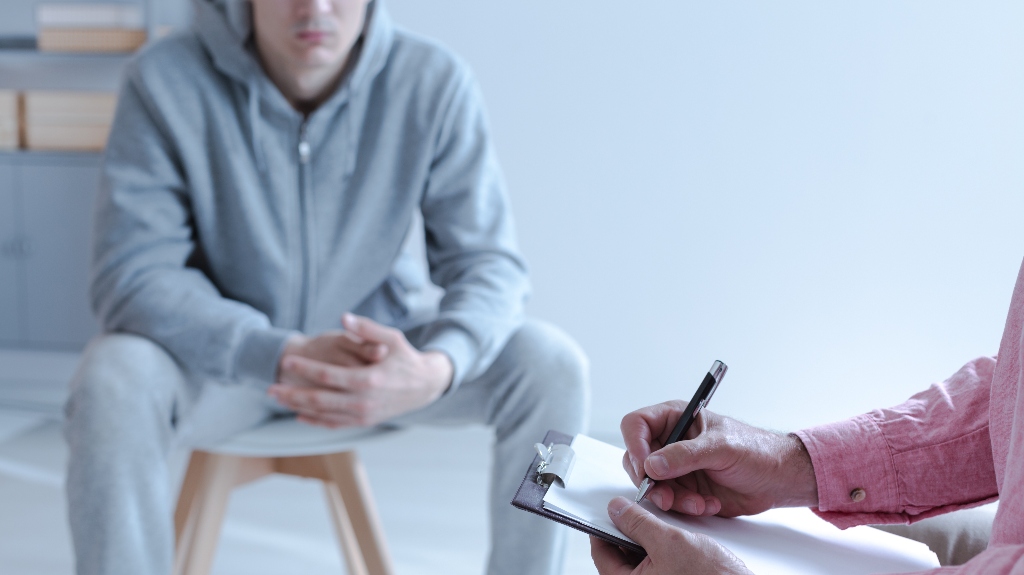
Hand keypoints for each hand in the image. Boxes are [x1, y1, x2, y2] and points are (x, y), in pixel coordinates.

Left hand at [269, 314, 453, 427]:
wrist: (426, 386)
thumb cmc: (406, 358)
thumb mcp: (392, 338)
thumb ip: (366, 329)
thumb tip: (343, 318)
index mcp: (369, 379)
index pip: (328, 376)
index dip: (305, 368)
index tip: (287, 361)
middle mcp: (364, 401)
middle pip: (319, 400)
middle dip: (292, 394)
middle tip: (270, 388)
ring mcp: (363, 415)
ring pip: (323, 414)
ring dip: (298, 407)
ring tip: (278, 399)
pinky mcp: (364, 422)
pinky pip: (334, 424)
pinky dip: (314, 420)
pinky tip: (298, 414)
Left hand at [591, 496, 751, 574]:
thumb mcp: (669, 542)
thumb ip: (638, 523)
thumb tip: (617, 510)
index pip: (601, 553)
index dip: (604, 527)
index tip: (610, 510)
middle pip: (620, 555)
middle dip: (630, 531)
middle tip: (639, 512)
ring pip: (641, 558)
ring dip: (649, 539)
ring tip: (664, 527)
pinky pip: (657, 564)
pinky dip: (663, 549)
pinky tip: (676, 539)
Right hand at [621, 404, 817, 516]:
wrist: (778, 479)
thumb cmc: (757, 450)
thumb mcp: (721, 447)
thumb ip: (684, 455)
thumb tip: (651, 465)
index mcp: (676, 418)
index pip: (636, 424)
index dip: (634, 444)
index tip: (645, 467)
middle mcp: (671, 441)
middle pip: (636, 459)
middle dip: (651, 481)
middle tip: (666, 495)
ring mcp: (676, 466)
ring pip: (651, 485)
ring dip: (672, 499)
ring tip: (697, 503)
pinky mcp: (684, 488)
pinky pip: (669, 502)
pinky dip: (685, 507)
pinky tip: (708, 504)